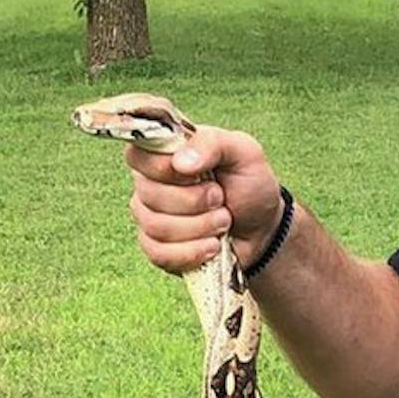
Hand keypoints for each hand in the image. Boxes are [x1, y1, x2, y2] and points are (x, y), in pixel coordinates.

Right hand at [121, 122, 285, 274]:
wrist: (262, 228)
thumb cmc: (248, 185)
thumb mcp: (243, 152)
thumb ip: (212, 143)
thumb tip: (180, 162)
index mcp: (164, 154)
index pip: (136, 156)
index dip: (165, 168)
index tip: (197, 173)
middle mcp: (150, 184)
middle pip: (149, 195)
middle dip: (196, 201)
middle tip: (220, 198)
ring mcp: (150, 218)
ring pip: (156, 227)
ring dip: (201, 227)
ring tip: (223, 221)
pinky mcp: (157, 249)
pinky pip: (159, 254)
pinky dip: (193, 252)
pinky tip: (213, 245)